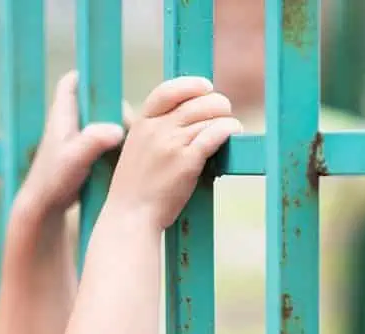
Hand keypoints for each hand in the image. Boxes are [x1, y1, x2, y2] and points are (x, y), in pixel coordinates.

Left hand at [16, 71, 126, 216]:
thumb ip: (94, 140)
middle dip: (113, 109)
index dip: (88, 78)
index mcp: (62, 114)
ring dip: (117, 129)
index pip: (72, 81)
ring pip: (102, 122)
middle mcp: (69, 122)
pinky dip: (114, 145)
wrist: (45, 207)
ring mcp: (76, 138)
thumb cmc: (53, 179)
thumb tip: (118, 131)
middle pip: (96, 101)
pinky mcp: (83, 154)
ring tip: (128, 143)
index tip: (108, 89)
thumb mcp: (75, 158)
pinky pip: (104, 141)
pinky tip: (122, 157)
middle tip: (126, 125)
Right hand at [103, 76, 240, 230]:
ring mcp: (171, 144)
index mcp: (141, 125)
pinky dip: (229, 129)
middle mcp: (156, 130)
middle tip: (225, 112)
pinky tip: (234, 132)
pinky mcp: (187, 161)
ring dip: (226, 119)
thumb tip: (189, 119)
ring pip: (209, 116)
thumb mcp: (136, 152)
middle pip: (196, 102)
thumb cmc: (135, 191)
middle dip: (216, 104)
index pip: (167, 91)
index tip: (206, 87)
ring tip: (233, 127)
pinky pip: (215, 134)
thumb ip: (156, 134)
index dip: (190, 85)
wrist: (130, 217)